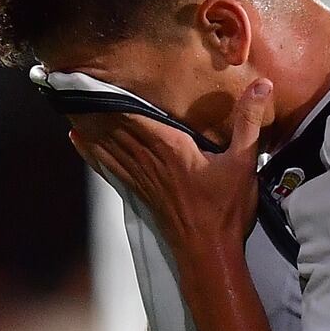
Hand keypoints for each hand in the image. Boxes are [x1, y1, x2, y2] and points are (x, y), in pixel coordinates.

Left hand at [68, 78, 273, 258]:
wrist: (208, 254)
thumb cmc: (225, 211)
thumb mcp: (243, 163)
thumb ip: (248, 123)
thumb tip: (261, 84)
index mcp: (170, 148)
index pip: (133, 115)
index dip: (110, 95)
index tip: (90, 76)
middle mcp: (149, 160)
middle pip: (114, 127)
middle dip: (93, 104)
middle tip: (71, 81)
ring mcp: (141, 179)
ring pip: (107, 144)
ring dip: (88, 124)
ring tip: (67, 102)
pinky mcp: (140, 193)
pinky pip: (110, 167)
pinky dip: (91, 152)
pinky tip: (77, 141)